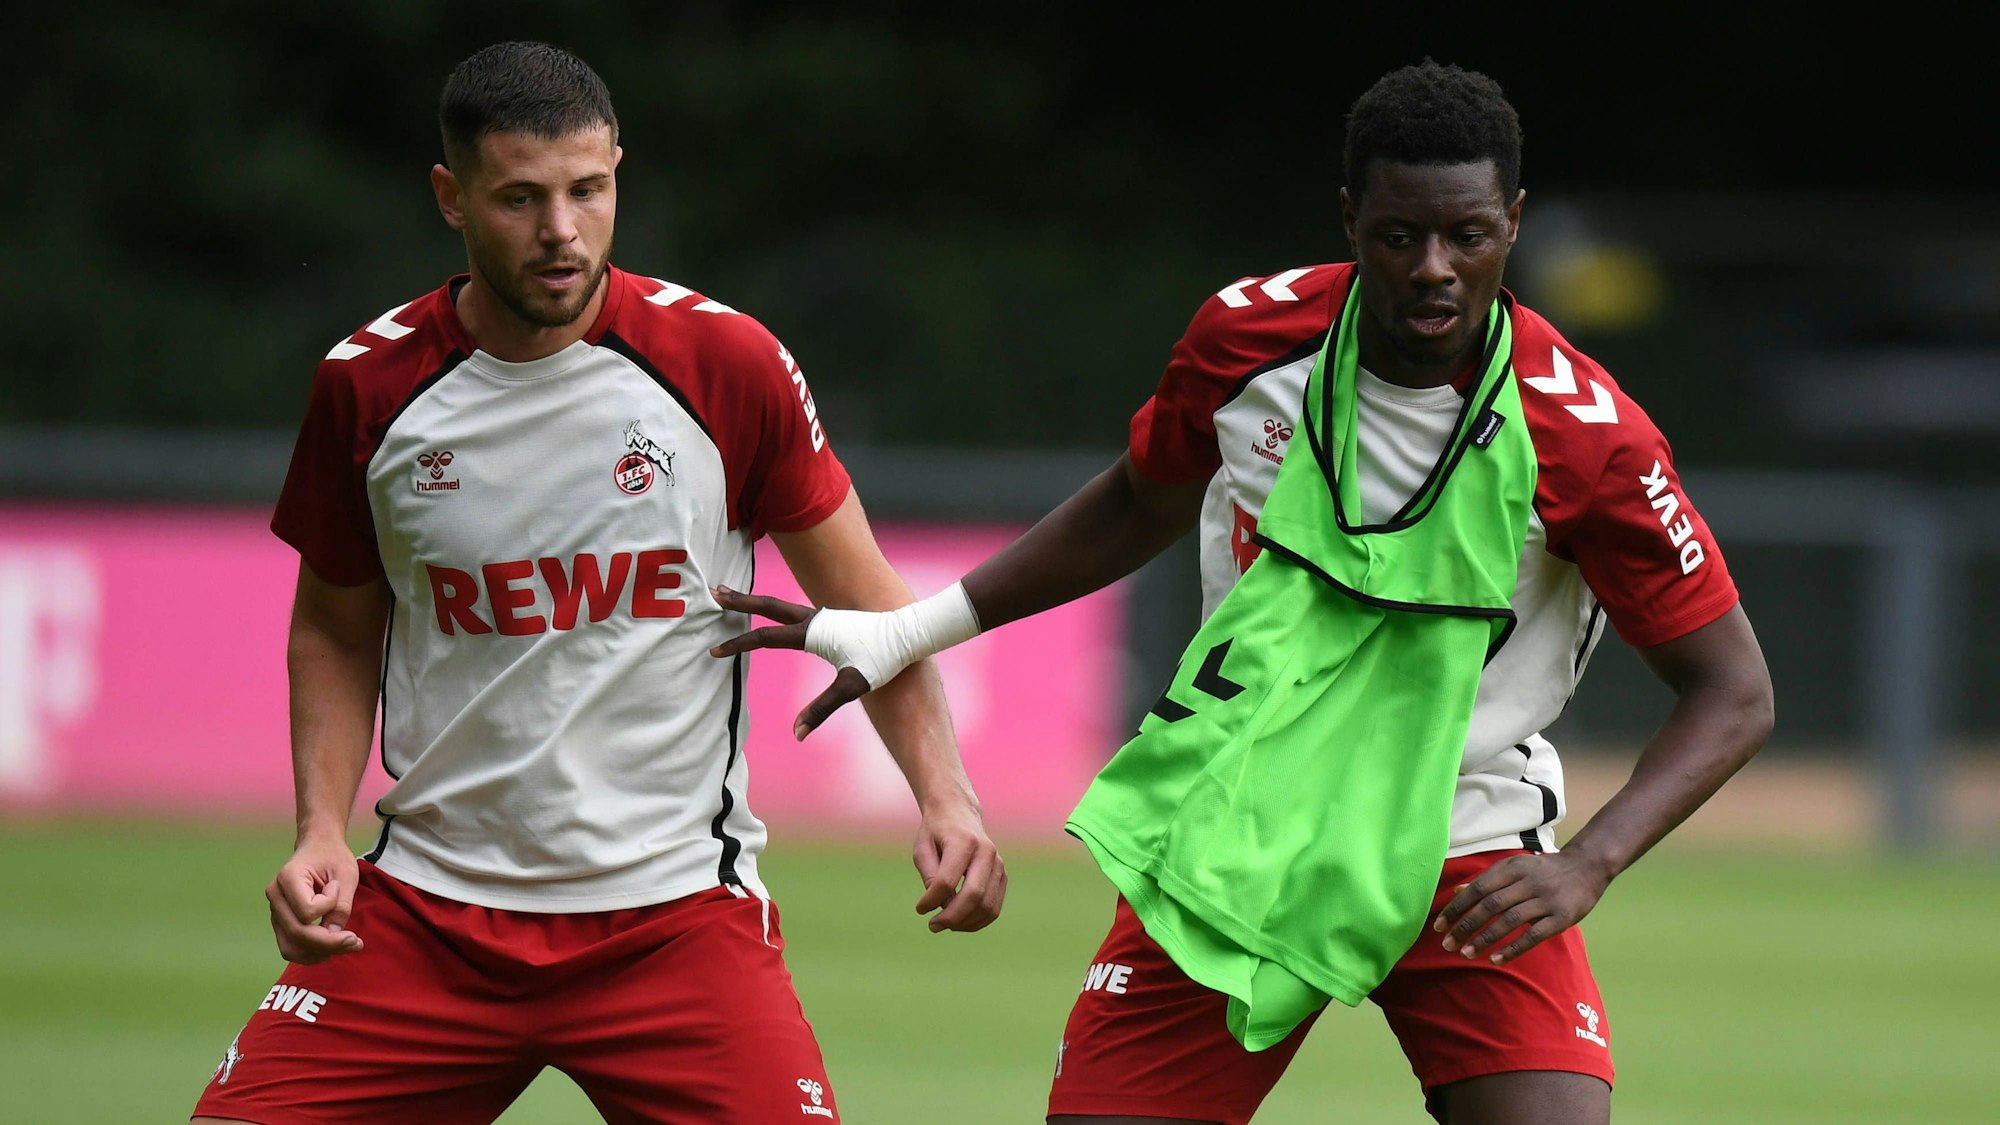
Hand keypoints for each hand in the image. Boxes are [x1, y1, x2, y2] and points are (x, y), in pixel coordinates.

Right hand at [265, 835, 363, 963]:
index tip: (337, 888)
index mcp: (288, 878)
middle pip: (297, 933)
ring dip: (318, 953)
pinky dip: (311, 953)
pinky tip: (332, 948)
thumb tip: (334, 936)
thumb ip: (341, 905)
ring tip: (345, 947)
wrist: (319, 846)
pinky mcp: (281, 921)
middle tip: (356, 942)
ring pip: (290, 947)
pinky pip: (291, 946)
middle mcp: (275, 896)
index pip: (307, 911)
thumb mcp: (346, 875)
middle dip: (329, 943)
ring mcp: (275, 910)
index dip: (329, 907)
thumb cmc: (333, 857)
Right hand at [709, 585, 871, 738]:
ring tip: (734, 596)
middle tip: (714, 592)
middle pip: (767, 605)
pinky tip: (773, 615)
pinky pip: (793, 612)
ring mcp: (822, 617)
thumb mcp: (852, 687)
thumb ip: (822, 709)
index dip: (737, 644)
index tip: (714, 650)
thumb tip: (797, 733)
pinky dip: (774, 610)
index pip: (764, 637)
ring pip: (779, 605)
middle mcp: (814, 619)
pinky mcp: (830, 620)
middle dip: (739, 600)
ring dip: (755, 601)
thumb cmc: (882, 659)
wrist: (908, 635)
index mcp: (813, 633)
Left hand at [911, 798, 1006, 932]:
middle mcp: (986, 852)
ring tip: (945, 924)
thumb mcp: (923, 849)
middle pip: (974, 895)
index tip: (919, 909)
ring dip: (966, 923)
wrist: (958, 812)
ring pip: (988, 905)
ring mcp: (998, 863)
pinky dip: (978, 921)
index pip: (948, 880)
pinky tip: (960, 922)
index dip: (932, 900)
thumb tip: (941, 906)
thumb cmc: (936, 832)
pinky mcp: (1002, 874)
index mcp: (963, 841)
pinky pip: (994, 906)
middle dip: (952, 917)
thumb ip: (930, 876)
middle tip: (933, 926)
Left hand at [1432, 851, 1610, 964]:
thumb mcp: (1515, 868)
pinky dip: (1513, 949)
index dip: (1456, 908)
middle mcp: (1526, 882)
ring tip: (1466, 953)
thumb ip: (1487, 880)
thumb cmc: (1543, 871)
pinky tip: (1496, 959)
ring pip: (1509, 921)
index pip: (1477, 889)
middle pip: (1490, 905)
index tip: (1439, 925)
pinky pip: (1533, 936)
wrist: (1586, 867)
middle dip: (1465, 926)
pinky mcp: (1560, 918)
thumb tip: (1456, 892)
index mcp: (1511, 868)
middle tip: (1447, 944)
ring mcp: (1545, 900)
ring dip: (1485, 939)